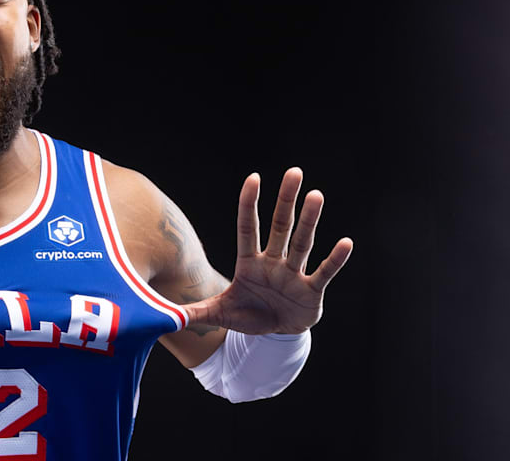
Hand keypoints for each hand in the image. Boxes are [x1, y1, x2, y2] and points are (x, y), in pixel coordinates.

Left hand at [183, 168, 352, 334]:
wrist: (274, 337)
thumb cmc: (247, 316)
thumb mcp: (219, 314)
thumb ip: (195, 312)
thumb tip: (163, 317)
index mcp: (249, 262)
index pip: (248, 228)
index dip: (250, 204)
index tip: (253, 178)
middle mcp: (273, 262)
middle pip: (280, 226)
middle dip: (286, 200)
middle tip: (294, 172)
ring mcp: (293, 274)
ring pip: (302, 242)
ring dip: (310, 220)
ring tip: (316, 194)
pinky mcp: (311, 290)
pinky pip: (324, 272)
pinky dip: (335, 259)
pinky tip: (346, 242)